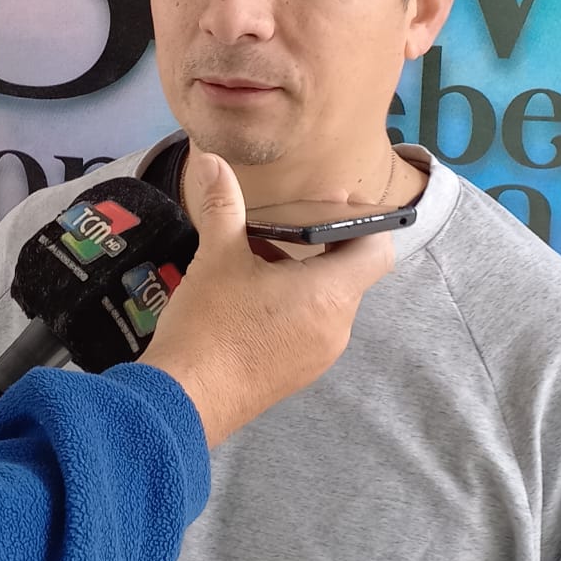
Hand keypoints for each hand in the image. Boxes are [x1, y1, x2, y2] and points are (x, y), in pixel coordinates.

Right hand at [141, 152, 393, 447]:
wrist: (183, 401)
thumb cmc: (210, 325)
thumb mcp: (216, 257)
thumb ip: (223, 206)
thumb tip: (211, 160)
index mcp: (329, 294)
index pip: (377, 250)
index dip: (364, 221)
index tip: (334, 203)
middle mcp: (336, 327)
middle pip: (350, 273)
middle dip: (323, 242)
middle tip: (287, 220)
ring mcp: (319, 355)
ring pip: (326, 300)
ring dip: (303, 273)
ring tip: (259, 254)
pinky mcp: (297, 373)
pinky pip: (310, 325)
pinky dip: (292, 302)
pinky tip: (249, 294)